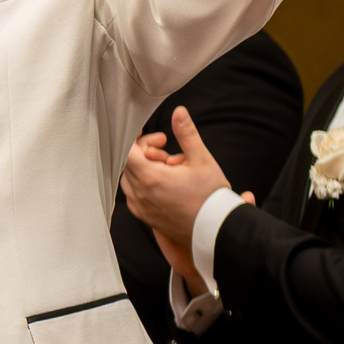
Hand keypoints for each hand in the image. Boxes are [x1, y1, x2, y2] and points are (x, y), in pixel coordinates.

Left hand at [120, 106, 244, 293]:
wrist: (216, 232)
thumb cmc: (211, 198)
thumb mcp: (202, 160)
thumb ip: (187, 134)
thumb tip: (179, 112)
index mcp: (149, 178)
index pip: (127, 150)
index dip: (138, 138)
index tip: (155, 136)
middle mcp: (139, 194)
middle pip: (129, 163)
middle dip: (147, 152)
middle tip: (170, 152)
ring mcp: (140, 208)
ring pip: (131, 178)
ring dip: (147, 169)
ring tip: (173, 170)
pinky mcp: (145, 217)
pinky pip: (136, 194)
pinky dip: (147, 184)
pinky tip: (169, 184)